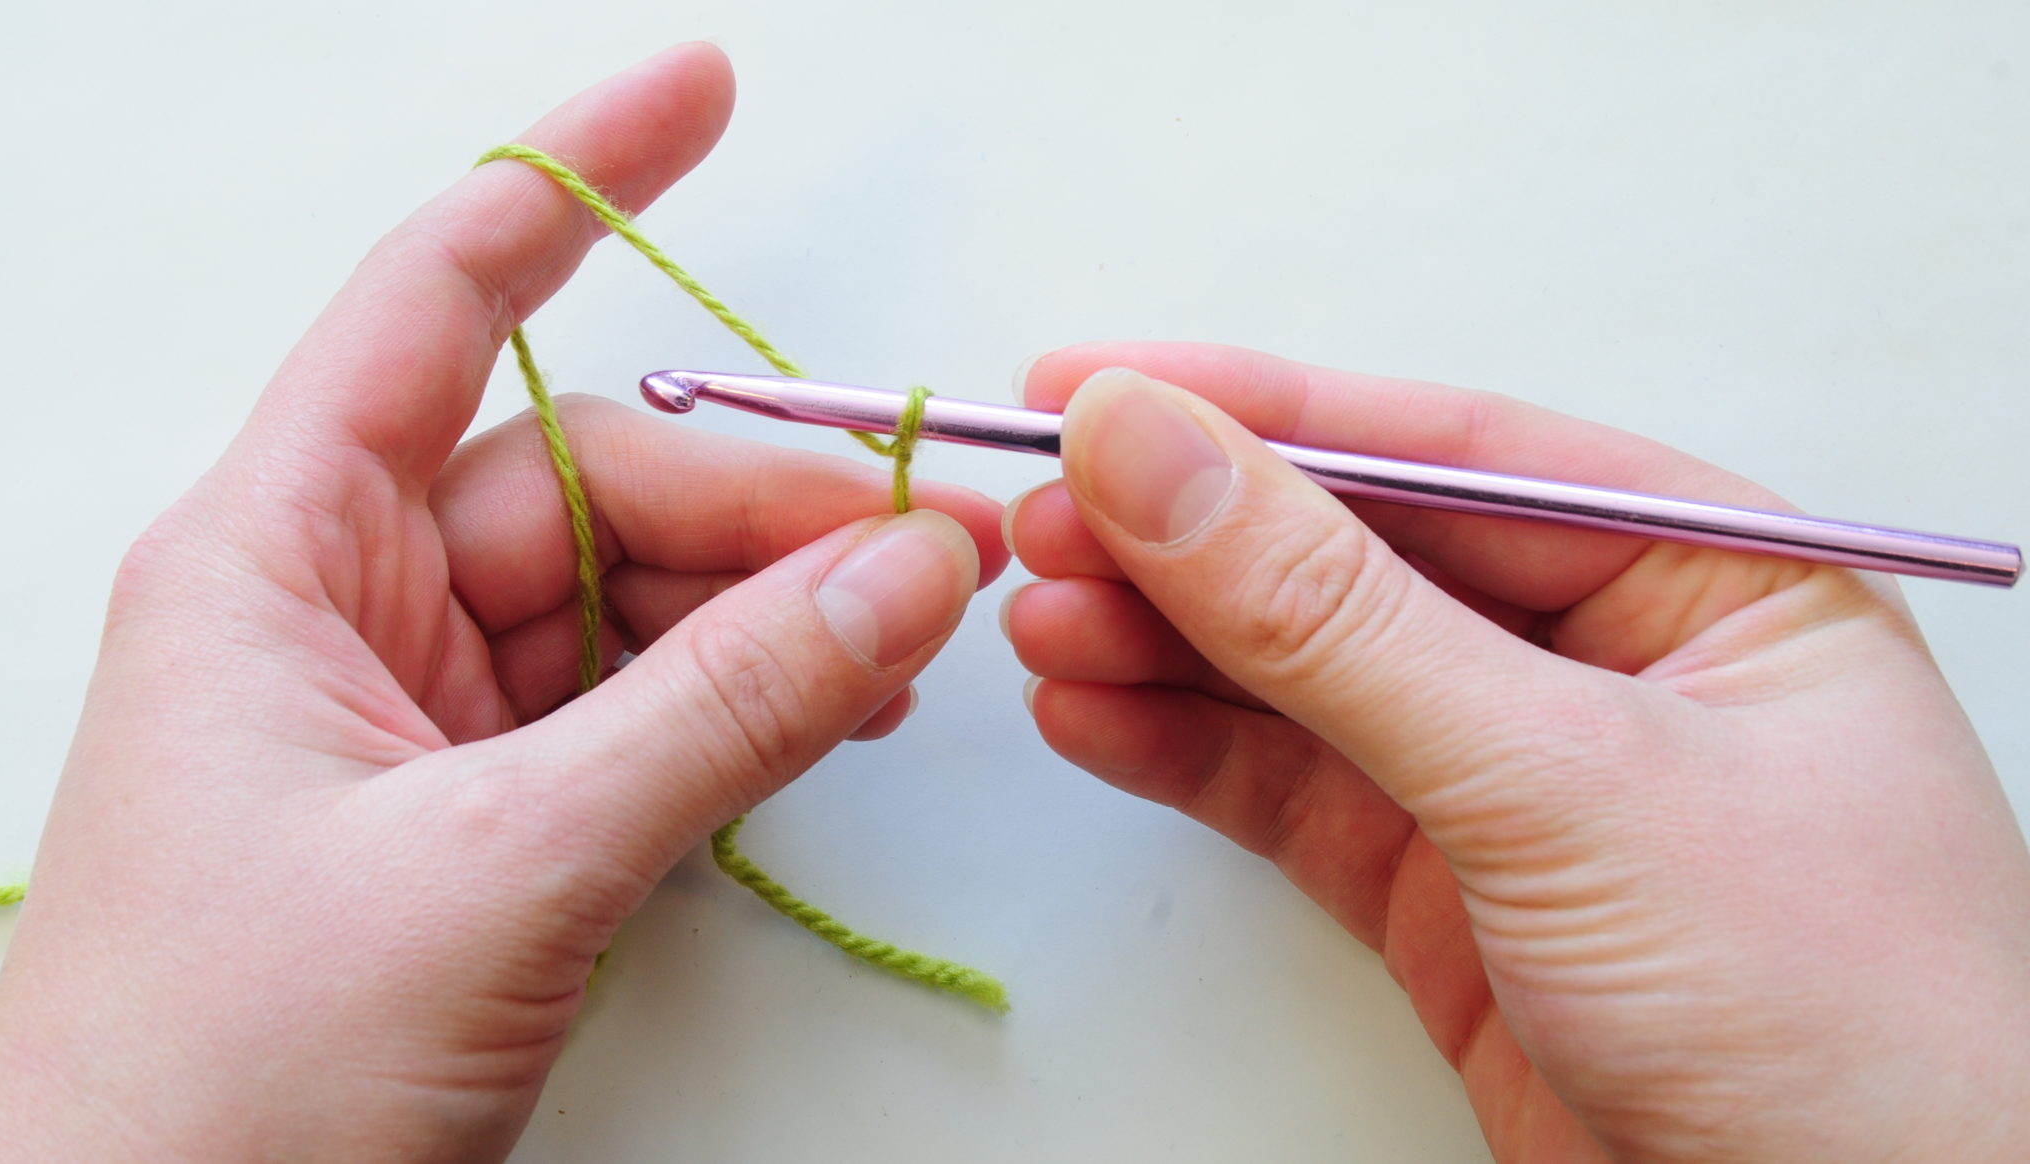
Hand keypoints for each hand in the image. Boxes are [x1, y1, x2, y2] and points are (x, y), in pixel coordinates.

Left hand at [0, 45, 1004, 1161]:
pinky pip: (634, 704)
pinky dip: (739, 704)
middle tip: (922, 552)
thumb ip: (723, 709)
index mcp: (272, 555)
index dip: (577, 182)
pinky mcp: (475, 811)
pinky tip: (830, 713)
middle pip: (590, 481)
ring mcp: (416, 715)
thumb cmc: (224, 1084)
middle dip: (762, 505)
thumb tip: (907, 570)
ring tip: (899, 656)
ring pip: (630, 599)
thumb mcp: (502, 869)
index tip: (700, 89)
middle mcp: (341, 607)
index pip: (437, 300)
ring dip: (770, 614)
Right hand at [1004, 345, 2029, 1161]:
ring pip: (1306, 680)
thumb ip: (1338, 618)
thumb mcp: (1565, 781)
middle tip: (1046, 514)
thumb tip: (1162, 452)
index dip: (1259, 414)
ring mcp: (1522, 787)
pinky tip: (1094, 716)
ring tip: (1042, 617)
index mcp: (1703, 574)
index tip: (1096, 389)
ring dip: (1166, 646)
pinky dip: (1186, 756)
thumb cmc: (1847, 1027)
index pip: (1443, 454)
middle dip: (1191, 539)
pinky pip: (1294, 796)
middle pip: (1356, 560)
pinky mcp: (1453, 900)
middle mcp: (1609, 664)